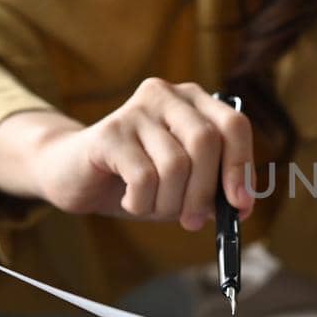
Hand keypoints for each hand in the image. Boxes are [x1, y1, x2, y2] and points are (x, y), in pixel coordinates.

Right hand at [0, 78, 253, 230]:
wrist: (75, 176)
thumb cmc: (138, 178)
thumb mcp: (184, 184)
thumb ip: (213, 188)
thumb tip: (241, 206)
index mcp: (194, 101)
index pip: (233, 125)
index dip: (241, 167)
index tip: (240, 206)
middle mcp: (166, 95)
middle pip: (206, 141)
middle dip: (204, 192)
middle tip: (193, 221)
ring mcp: (136, 110)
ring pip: (175, 164)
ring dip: (169, 202)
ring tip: (152, 206)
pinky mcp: (109, 132)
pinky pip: (144, 177)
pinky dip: (142, 202)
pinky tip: (131, 201)